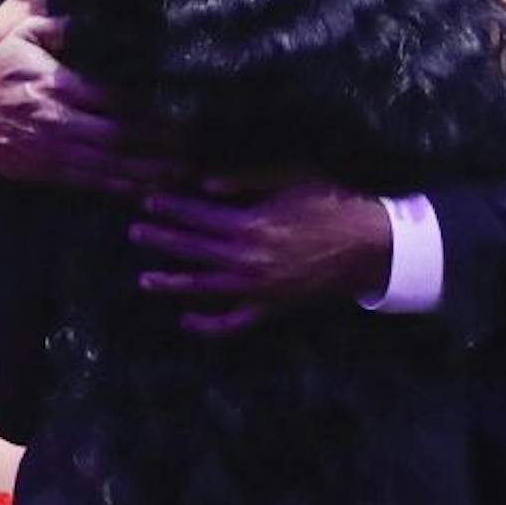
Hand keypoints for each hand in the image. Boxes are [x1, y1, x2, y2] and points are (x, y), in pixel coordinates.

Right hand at [0, 0, 175, 193]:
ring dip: (147, 171)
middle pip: (118, 135)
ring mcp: (52, 151)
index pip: (112, 96)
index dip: (148, 104)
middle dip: (158, 143)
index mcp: (56, 84)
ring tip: (184, 173)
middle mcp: (57, 121)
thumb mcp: (22, 35)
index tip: (182, 106)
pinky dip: (121, 187)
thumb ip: (59, 26)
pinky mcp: (47, 172)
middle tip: (196, 145)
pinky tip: (148, 189)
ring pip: (108, 165)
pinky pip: (91, 183)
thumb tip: (93, 17)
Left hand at [129, 179, 392, 336]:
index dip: (170, 207)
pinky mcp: (270, 309)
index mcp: (251, 225)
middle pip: (194, 251)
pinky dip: (207, 326)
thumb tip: (205, 184)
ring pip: (204, 290)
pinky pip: (232, 324)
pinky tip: (186, 321)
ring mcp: (258, 290)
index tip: (148, 201)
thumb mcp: (293, 177)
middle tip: (135, 233)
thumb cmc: (334, 203)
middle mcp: (248, 260)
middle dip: (162, 241)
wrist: (371, 246)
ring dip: (172, 284)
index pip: (197, 216)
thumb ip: (247, 180)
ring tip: (145, 280)